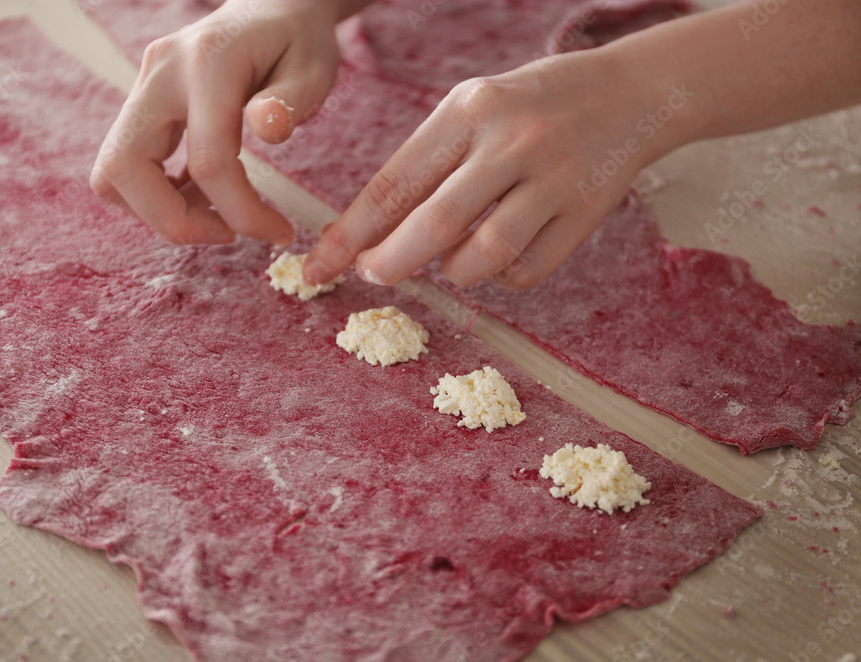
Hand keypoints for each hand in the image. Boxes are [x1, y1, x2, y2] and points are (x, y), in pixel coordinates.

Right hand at [90, 0, 342, 244]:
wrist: (269, 7)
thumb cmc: (297, 41)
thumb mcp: (314, 67)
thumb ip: (293, 99)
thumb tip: (269, 128)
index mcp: (208, 64)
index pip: (207, 162)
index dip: (241, 213)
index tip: (277, 233)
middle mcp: (161, 73)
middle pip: (123, 168)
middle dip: (174, 221)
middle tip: (228, 232)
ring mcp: (142, 87)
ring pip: (112, 173)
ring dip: (159, 211)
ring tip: (216, 213)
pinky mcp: (139, 103)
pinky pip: (124, 165)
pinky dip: (157, 195)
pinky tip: (203, 194)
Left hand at [304, 49, 676, 288]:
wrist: (629, 94)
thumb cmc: (530, 107)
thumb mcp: (473, 110)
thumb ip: (427, 165)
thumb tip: (371, 234)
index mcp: (468, 110)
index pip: (395, 181)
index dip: (353, 231)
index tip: (323, 263)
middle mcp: (510, 141)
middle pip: (434, 225)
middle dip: (391, 262)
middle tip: (374, 276)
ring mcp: (553, 178)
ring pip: (484, 255)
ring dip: (455, 271)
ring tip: (453, 260)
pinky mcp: (586, 211)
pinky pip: (529, 269)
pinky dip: (504, 277)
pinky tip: (502, 259)